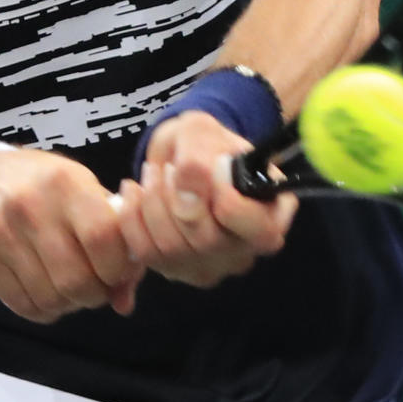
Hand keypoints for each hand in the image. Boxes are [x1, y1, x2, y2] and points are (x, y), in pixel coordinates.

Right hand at [0, 149, 143, 323]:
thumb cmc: (44, 187)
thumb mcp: (83, 192)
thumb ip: (114, 240)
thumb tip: (124, 302)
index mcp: (64, 183)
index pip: (103, 238)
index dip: (119, 267)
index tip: (118, 270)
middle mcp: (29, 206)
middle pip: (77, 279)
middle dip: (95, 294)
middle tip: (95, 286)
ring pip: (50, 299)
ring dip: (68, 304)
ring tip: (69, 286)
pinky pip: (23, 306)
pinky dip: (43, 309)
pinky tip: (44, 290)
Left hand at [116, 111, 296, 287]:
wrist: (180, 155)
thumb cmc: (203, 143)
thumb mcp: (204, 132)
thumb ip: (199, 155)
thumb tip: (188, 191)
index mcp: (271, 216)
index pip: (258, 230)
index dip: (228, 202)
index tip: (211, 168)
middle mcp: (246, 251)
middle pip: (207, 242)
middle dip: (178, 196)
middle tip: (169, 167)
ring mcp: (211, 266)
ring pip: (172, 249)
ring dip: (153, 202)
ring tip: (153, 174)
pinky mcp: (176, 270)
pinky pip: (146, 253)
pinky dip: (131, 217)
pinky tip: (134, 192)